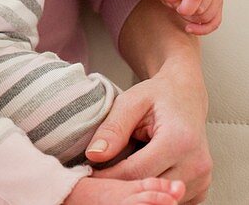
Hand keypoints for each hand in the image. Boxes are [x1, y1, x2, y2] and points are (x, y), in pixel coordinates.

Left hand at [87, 64, 212, 203]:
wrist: (185, 96)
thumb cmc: (157, 97)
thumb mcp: (130, 103)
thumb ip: (113, 129)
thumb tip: (94, 155)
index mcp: (180, 141)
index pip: (137, 172)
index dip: (108, 176)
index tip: (88, 172)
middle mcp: (197, 164)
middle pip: (150, 189)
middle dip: (121, 186)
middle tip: (98, 177)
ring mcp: (203, 179)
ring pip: (161, 199)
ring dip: (137, 192)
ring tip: (117, 175)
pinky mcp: (201, 188)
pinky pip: (171, 201)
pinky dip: (153, 193)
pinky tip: (138, 178)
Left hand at [150, 0, 222, 33]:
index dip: (185, 7)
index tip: (177, 9)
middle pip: (202, 9)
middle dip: (186, 12)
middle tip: (176, 4)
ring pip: (208, 17)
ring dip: (192, 18)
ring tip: (182, 8)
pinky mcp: (218, 4)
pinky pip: (215, 22)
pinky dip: (203, 29)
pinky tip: (191, 27)